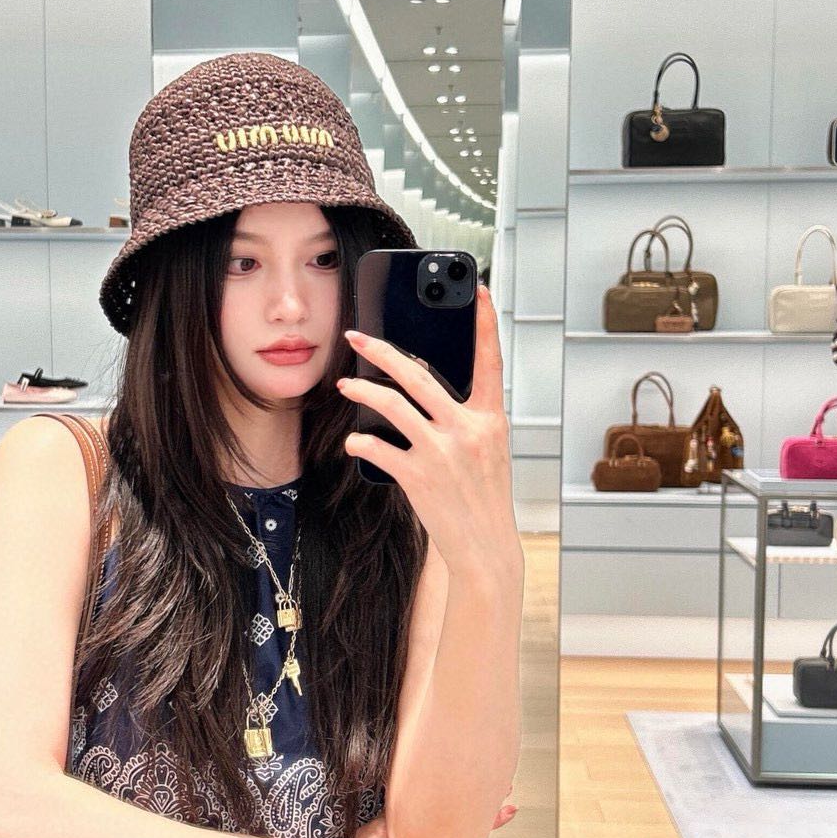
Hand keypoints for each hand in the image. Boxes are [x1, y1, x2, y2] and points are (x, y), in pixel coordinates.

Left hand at [335, 284, 521, 582]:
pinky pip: (379, 447)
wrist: (484, 546)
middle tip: (358, 335)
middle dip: (383, 351)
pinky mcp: (418, 476)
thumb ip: (467, 418)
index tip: (475, 291)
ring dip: (362, 390)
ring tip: (345, 383)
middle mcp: (468, 429)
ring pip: (392, 405)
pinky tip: (355, 440)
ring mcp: (443, 452)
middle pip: (419, 374)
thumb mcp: (488, 451)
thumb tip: (428, 389)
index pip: (489, 361)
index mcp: (491, 419)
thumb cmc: (483, 497)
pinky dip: (362, 441)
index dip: (484, 324)